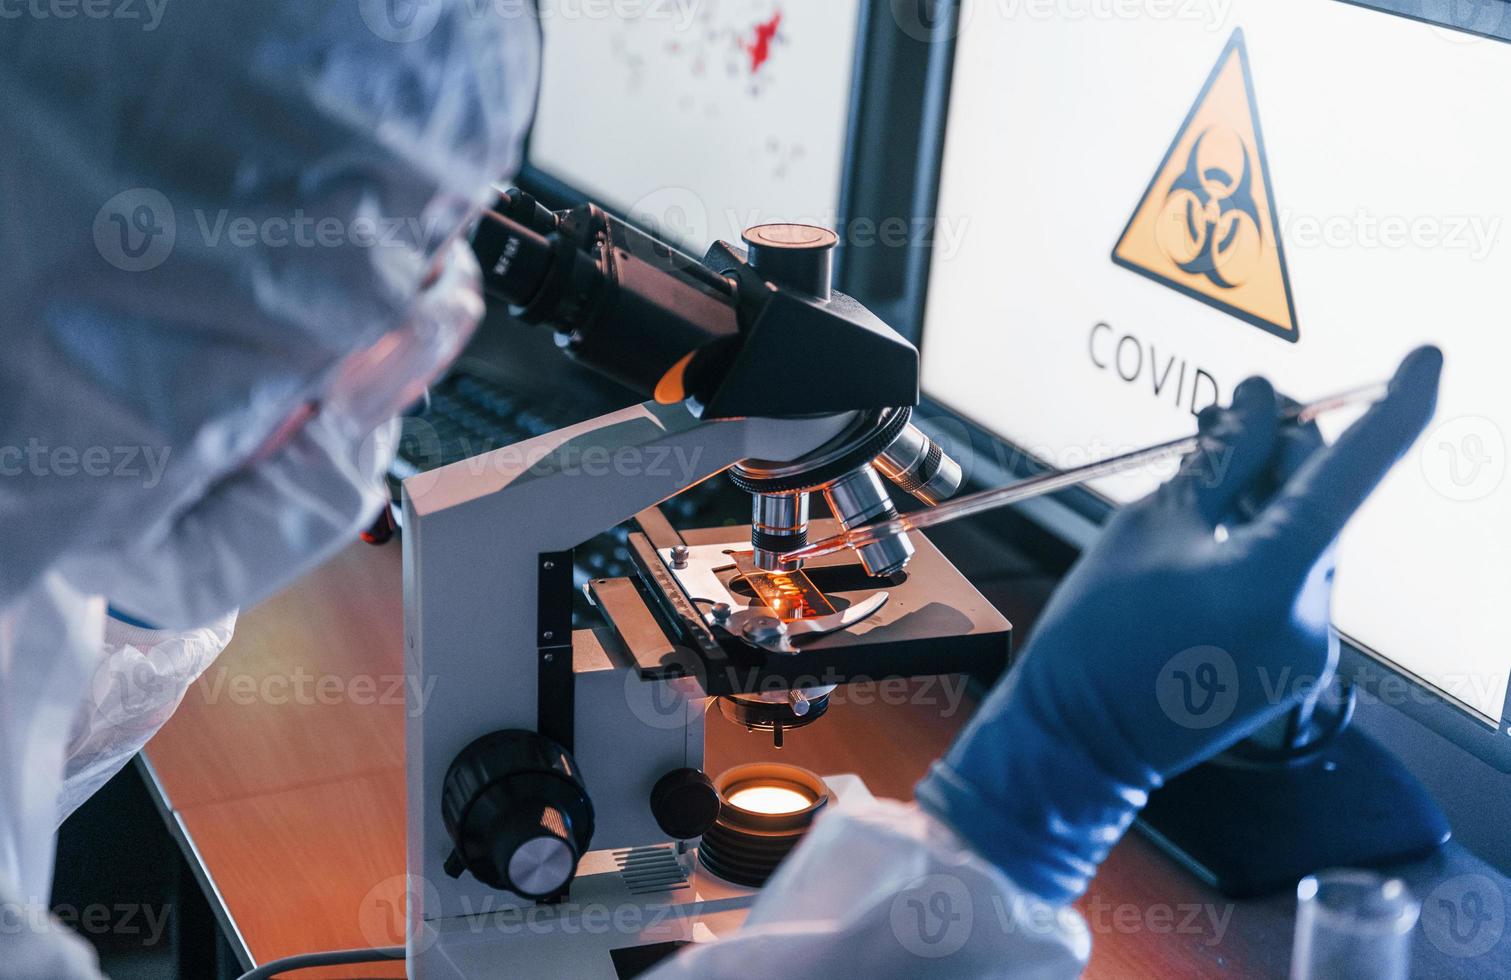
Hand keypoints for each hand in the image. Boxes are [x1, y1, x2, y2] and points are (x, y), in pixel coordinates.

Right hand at [916, 346, 1442, 903]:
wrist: (1077, 741)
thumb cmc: (1093, 639)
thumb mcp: (1147, 527)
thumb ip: (1217, 462)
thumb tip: (1258, 405)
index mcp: (1273, 576)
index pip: (1357, 471)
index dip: (1399, 404)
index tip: (1425, 358)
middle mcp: (1310, 616)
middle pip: (1325, 503)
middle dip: (1285, 452)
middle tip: (1231, 415)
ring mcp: (1308, 648)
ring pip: (1309, 542)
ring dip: (1269, 501)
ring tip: (1206, 476)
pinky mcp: (1295, 665)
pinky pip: (1293, 584)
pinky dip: (1262, 548)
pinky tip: (1211, 538)